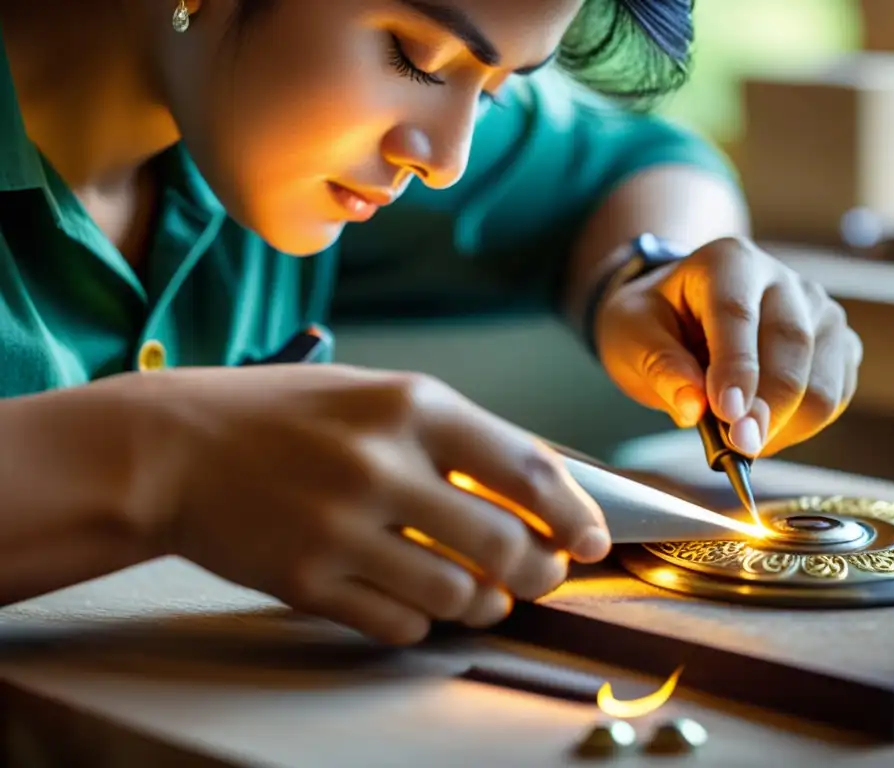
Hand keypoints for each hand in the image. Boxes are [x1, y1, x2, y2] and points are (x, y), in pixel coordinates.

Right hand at [120, 365, 609, 644]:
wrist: (176, 446)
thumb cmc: (287, 414)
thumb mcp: (377, 395)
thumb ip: (455, 436)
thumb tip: (537, 489)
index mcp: (410, 406)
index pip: (526, 467)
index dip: (574, 512)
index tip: (594, 540)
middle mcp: (381, 465)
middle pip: (503, 544)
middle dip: (540, 571)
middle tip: (544, 575)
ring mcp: (341, 528)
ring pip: (457, 593)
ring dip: (487, 603)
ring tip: (487, 595)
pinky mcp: (305, 581)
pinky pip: (399, 621)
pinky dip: (425, 618)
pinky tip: (421, 600)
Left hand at [595, 237, 862, 456]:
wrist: (682, 313)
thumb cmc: (656, 320)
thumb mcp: (632, 333)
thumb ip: (660, 366)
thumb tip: (693, 408)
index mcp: (728, 262)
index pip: (738, 314)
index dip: (736, 368)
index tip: (727, 414)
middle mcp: (783, 280)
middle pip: (792, 346)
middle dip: (767, 406)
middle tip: (739, 446)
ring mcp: (820, 311)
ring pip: (822, 380)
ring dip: (786, 424)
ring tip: (741, 440)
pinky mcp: (838, 345)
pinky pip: (835, 397)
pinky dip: (802, 427)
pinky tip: (764, 428)